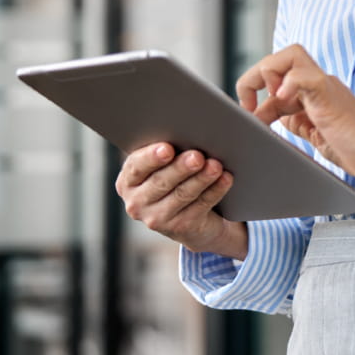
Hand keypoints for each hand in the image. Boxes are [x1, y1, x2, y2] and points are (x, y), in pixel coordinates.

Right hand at [115, 142, 245, 258]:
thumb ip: (170, 146)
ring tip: (216, 165)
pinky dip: (215, 190)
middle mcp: (137, 202)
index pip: (137, 167)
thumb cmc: (176, 176)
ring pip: (182, 195)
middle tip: (197, 156)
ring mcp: (157, 218)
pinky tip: (225, 179)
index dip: (151, 157)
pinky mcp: (180, 228)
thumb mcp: (165, 164)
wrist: (189, 217)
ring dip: (201, 179)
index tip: (167, 148)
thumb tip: (192, 126)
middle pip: (161, 182)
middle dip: (181, 167)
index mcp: (129, 180)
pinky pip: (200, 206)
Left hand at [237, 44, 354, 181]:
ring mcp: (325, 86)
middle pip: (280, 57)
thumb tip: (269, 115)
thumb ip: (296, 121)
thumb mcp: (315, 134)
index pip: (275, 79)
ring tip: (264, 103)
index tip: (249, 120)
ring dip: (267, 74)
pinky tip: (282, 100)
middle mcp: (318, 84)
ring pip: (290, 55)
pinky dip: (288, 82)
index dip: (255, 96)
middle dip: (254, 77)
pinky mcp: (329, 95)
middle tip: (248, 108)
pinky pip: (304, 74)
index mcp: (314, 93)